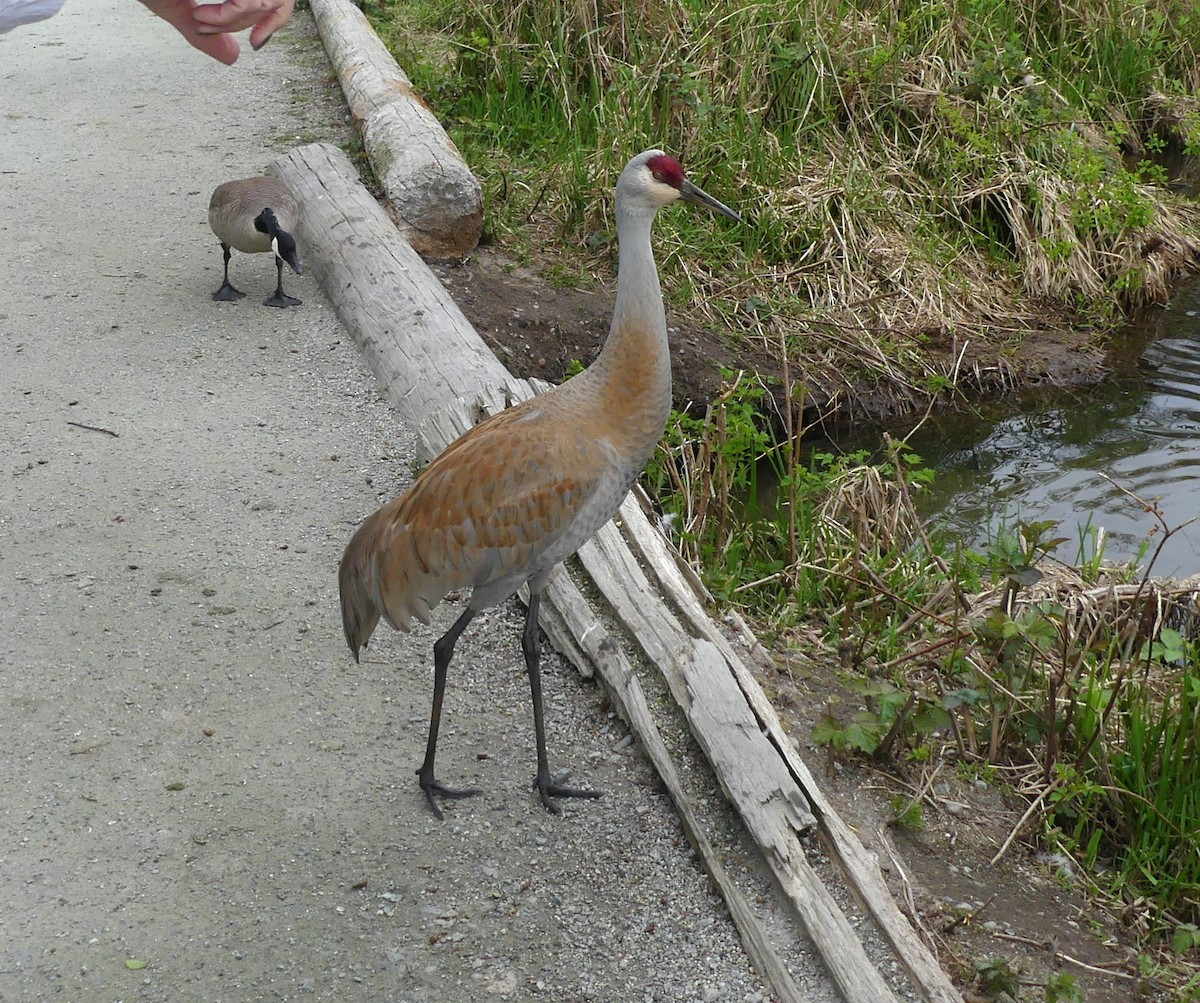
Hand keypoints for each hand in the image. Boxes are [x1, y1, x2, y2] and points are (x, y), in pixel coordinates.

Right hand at [139, 0, 295, 65]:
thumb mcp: (176, 6)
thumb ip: (204, 32)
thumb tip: (232, 57)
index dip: (274, 23)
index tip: (256, 42)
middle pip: (274, 1)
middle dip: (243, 25)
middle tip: (209, 25)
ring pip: (263, 2)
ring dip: (232, 23)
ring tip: (201, 18)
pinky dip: (226, 17)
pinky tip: (202, 15)